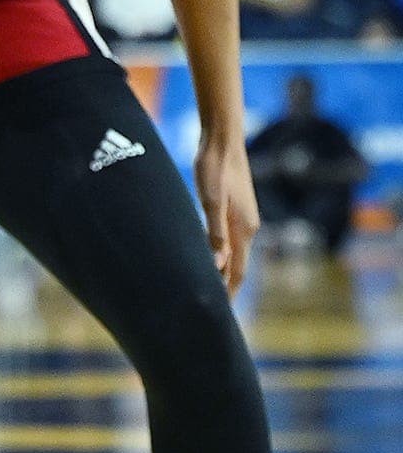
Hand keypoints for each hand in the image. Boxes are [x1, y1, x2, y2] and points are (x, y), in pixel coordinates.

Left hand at [195, 125, 259, 292]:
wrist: (221, 140)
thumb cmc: (214, 168)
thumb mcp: (211, 200)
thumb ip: (214, 231)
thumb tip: (218, 263)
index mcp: (243, 229)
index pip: (238, 270)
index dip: (229, 292)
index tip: (220, 312)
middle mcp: (246, 227)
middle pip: (237, 264)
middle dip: (226, 286)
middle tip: (211, 307)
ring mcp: (240, 217)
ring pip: (231, 251)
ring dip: (221, 269)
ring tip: (207, 286)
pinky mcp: (231, 207)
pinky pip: (225, 238)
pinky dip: (217, 252)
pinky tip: (205, 254)